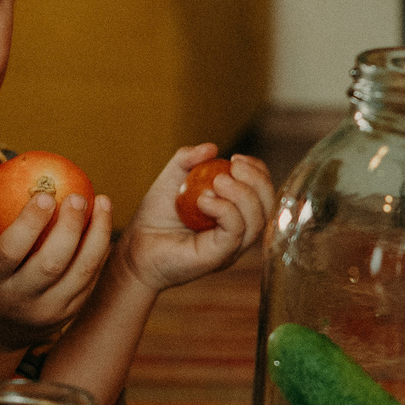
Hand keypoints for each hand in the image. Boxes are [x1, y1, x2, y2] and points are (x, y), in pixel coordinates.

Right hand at [0, 169, 111, 349]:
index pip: (9, 251)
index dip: (28, 223)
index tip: (45, 193)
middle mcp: (17, 300)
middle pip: (50, 264)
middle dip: (69, 228)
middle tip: (79, 196)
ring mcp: (47, 311)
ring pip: (80, 273)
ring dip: (97, 236)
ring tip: (102, 201)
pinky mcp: (69, 314)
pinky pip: (91, 279)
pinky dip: (100, 250)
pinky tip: (104, 222)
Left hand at [116, 146, 274, 291]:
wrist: (136, 246)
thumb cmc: (156, 216)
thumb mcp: (172, 177)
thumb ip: (188, 159)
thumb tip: (212, 147)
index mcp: (237, 212)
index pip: (263, 192)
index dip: (258, 172)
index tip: (237, 158)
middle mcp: (240, 231)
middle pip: (268, 206)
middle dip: (256, 180)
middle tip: (233, 166)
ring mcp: (232, 247)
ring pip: (257, 220)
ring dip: (241, 194)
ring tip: (216, 182)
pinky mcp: (220, 256)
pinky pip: (235, 231)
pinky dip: (225, 210)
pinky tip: (204, 200)